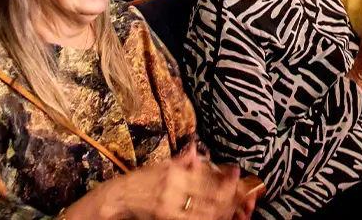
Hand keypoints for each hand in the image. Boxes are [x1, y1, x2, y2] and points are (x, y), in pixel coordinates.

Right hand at [115, 143, 246, 219]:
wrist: (119, 197)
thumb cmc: (140, 180)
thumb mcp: (162, 164)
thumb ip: (182, 159)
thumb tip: (196, 149)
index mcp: (175, 171)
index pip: (208, 175)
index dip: (226, 177)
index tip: (237, 173)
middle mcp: (174, 187)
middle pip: (210, 194)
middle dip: (230, 196)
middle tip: (242, 194)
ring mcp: (171, 205)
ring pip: (205, 210)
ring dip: (221, 209)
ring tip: (232, 207)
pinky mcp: (167, 218)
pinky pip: (194, 219)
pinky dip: (207, 217)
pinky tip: (215, 215)